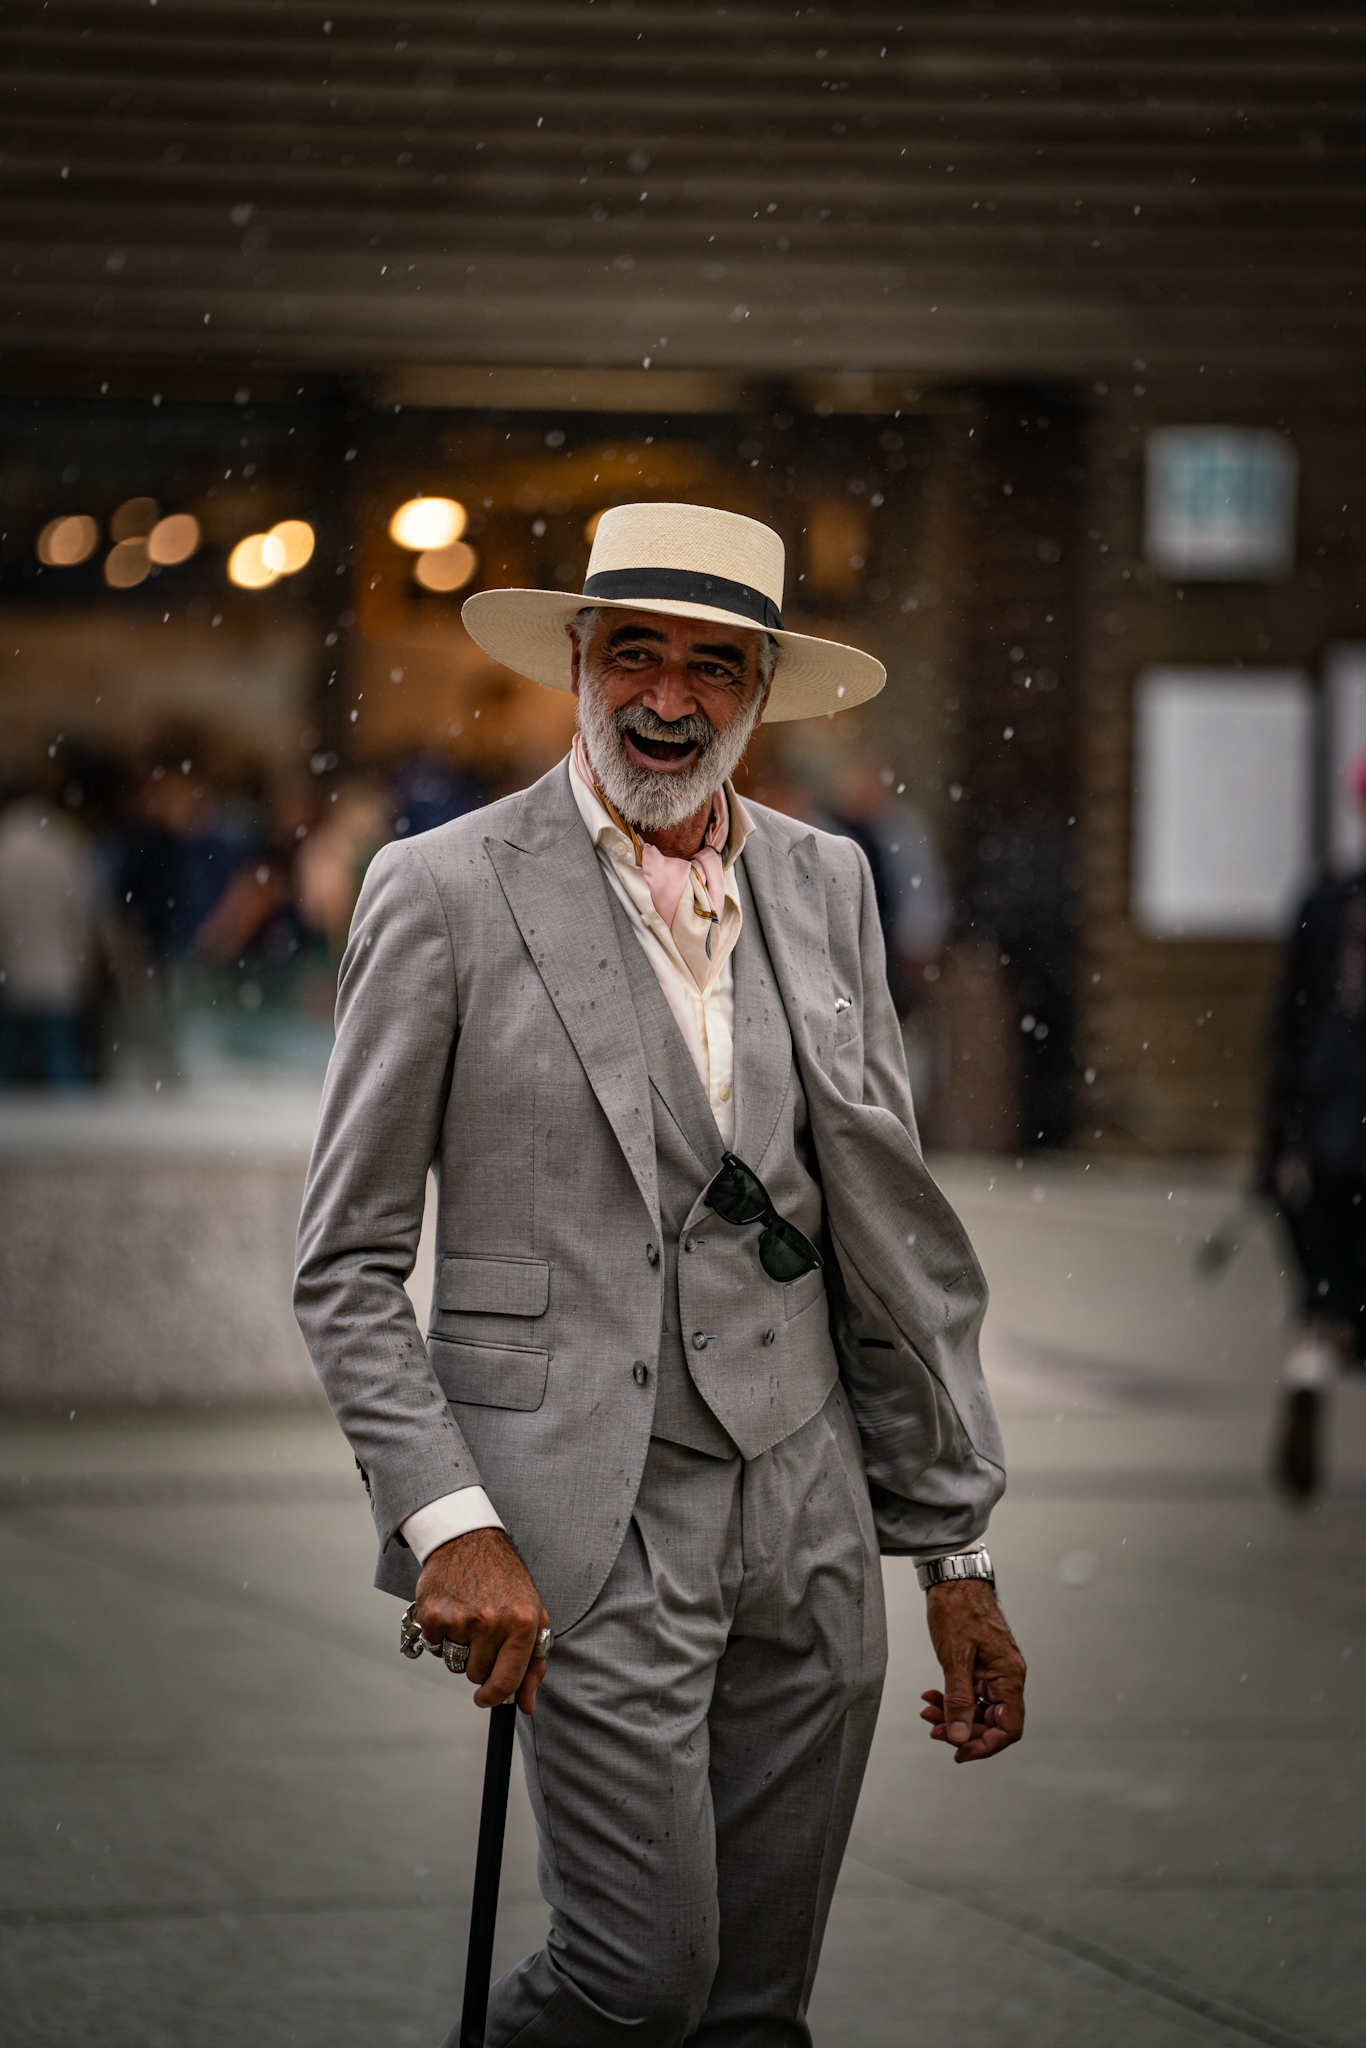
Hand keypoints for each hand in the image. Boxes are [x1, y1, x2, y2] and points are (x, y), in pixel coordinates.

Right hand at [414, 1527, 550, 1714]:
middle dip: (479, 1662)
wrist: (468, 1540)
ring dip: (459, 1649)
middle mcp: (492, 1621)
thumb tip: (526, 1705)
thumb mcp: (532, 1615)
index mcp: (522, 1623)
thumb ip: (533, 1664)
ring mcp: (461, 1619)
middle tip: (481, 1633)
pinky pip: (435, 1647)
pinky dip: (441, 1635)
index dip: (496, 1696)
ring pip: (455, 1663)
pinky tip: (451, 1610)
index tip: (487, 1698)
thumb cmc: (504, 1580)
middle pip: (478, 1674)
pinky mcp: (433, 1615)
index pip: (508, 1680)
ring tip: (468, 1618)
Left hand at [919, 1578, 1025, 1762]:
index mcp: (1009, 1677)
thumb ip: (958, 1699)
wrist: (953, 1578)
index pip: (1008, 1728)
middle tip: (933, 1729)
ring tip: (927, 1712)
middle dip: (962, 1730)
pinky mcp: (981, 1665)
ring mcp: (994, 1672)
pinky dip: (951, 1699)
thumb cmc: (958, 1609)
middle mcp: (1006, 1677)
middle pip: (992, 1722)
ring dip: (953, 1715)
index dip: (986, 1745)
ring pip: (978, 1709)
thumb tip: (960, 1736)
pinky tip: (931, 1695)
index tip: (960, 1752)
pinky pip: (970, 1693)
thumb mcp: (955, 1657)